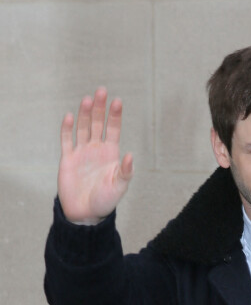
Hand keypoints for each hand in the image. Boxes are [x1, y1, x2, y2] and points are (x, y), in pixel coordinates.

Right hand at [58, 87, 132, 223]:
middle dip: (99, 108)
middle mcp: (96, 149)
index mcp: (110, 154)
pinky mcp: (68, 158)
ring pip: (82, 128)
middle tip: (101, 91)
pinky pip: (67, 140)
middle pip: (97, 123)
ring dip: (84, 114)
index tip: (117, 101)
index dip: (115, 116)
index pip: (113, 129)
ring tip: (87, 100)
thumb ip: (125, 171)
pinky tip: (70, 116)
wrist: (85, 213)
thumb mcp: (119, 187)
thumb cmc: (105, 201)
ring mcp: (81, 152)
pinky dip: (67, 128)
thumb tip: (130, 155)